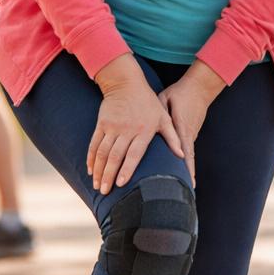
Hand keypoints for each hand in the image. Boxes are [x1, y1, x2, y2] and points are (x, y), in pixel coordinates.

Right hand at [87, 57, 182, 194]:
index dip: (126, 169)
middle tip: (104, 191)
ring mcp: (112, 127)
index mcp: (143, 131)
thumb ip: (173, 137)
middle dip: (108, 175)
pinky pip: (94, 143)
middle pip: (115, 156)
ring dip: (98, 170)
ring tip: (96, 185)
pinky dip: (91, 158)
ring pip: (102, 152)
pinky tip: (90, 170)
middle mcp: (126, 130)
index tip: (120, 184)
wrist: (126, 83)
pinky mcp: (102, 123)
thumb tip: (183, 156)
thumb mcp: (164, 118)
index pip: (134, 154)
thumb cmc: (148, 103)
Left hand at [157, 60, 224, 185]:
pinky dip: (185, 164)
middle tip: (186, 193)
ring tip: (183, 189)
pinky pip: (187, 152)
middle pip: (188, 160)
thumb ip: (159, 114)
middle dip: (187, 176)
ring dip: (185, 172)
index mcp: (182, 128)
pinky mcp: (190, 135)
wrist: (200, 88)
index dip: (186, 167)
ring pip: (188, 158)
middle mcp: (188, 135)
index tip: (188, 182)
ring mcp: (191, 136)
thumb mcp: (166, 100)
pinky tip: (181, 174)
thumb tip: (148, 125)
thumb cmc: (180, 94)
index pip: (184, 151)